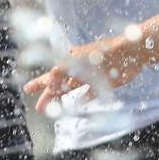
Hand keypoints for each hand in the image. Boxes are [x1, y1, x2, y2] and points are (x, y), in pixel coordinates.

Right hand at [23, 31, 149, 113]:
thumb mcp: (82, 60)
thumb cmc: (104, 52)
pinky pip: (91, 93)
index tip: (27, 89)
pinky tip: (78, 104)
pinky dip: (84, 99)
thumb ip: (65, 69)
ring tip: (52, 107)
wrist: (131, 52)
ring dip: (62, 98)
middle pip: (60, 84)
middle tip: (38, 107)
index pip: (52, 74)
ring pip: (72, 88)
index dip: (40, 83)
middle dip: (48, 95)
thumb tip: (50, 77)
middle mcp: (79, 69)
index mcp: (72, 61)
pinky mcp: (104, 83)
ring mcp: (91, 76)